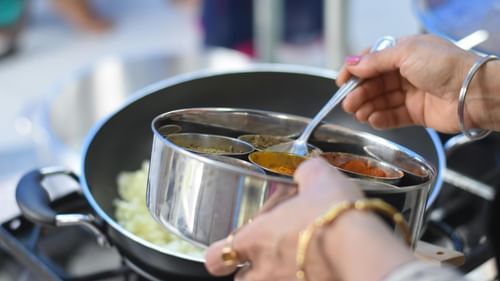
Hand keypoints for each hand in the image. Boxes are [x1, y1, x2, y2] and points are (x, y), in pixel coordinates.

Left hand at [204, 158, 362, 280]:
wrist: (363, 249)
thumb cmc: (334, 214)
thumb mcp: (318, 177)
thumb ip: (305, 174)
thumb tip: (306, 173)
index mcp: (256, 239)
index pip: (214, 257)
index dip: (219, 253)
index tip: (227, 249)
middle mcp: (265, 271)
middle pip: (241, 280)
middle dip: (251, 269)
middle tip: (268, 255)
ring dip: (277, 276)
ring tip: (295, 263)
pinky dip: (306, 279)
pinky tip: (320, 268)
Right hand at [337, 34, 484, 132]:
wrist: (472, 92)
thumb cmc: (445, 65)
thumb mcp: (405, 53)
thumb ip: (375, 61)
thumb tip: (352, 64)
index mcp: (405, 52)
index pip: (372, 61)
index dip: (355, 71)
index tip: (341, 81)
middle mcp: (407, 72)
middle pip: (374, 83)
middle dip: (359, 92)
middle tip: (347, 102)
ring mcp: (412, 93)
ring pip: (381, 100)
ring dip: (366, 106)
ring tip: (357, 113)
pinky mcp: (416, 113)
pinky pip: (393, 116)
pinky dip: (381, 119)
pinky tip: (372, 119)